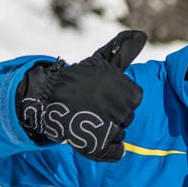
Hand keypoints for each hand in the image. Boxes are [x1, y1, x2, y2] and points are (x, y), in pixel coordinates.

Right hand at [16, 30, 145, 161]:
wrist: (45, 96)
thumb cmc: (77, 80)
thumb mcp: (100, 62)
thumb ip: (122, 51)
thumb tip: (142, 35)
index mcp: (124, 88)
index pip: (134, 99)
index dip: (119, 97)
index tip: (102, 93)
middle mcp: (118, 107)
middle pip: (127, 117)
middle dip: (112, 112)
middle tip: (91, 104)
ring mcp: (108, 126)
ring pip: (120, 133)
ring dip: (106, 127)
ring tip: (87, 116)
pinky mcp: (97, 144)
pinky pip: (116, 152)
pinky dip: (108, 149)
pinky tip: (94, 135)